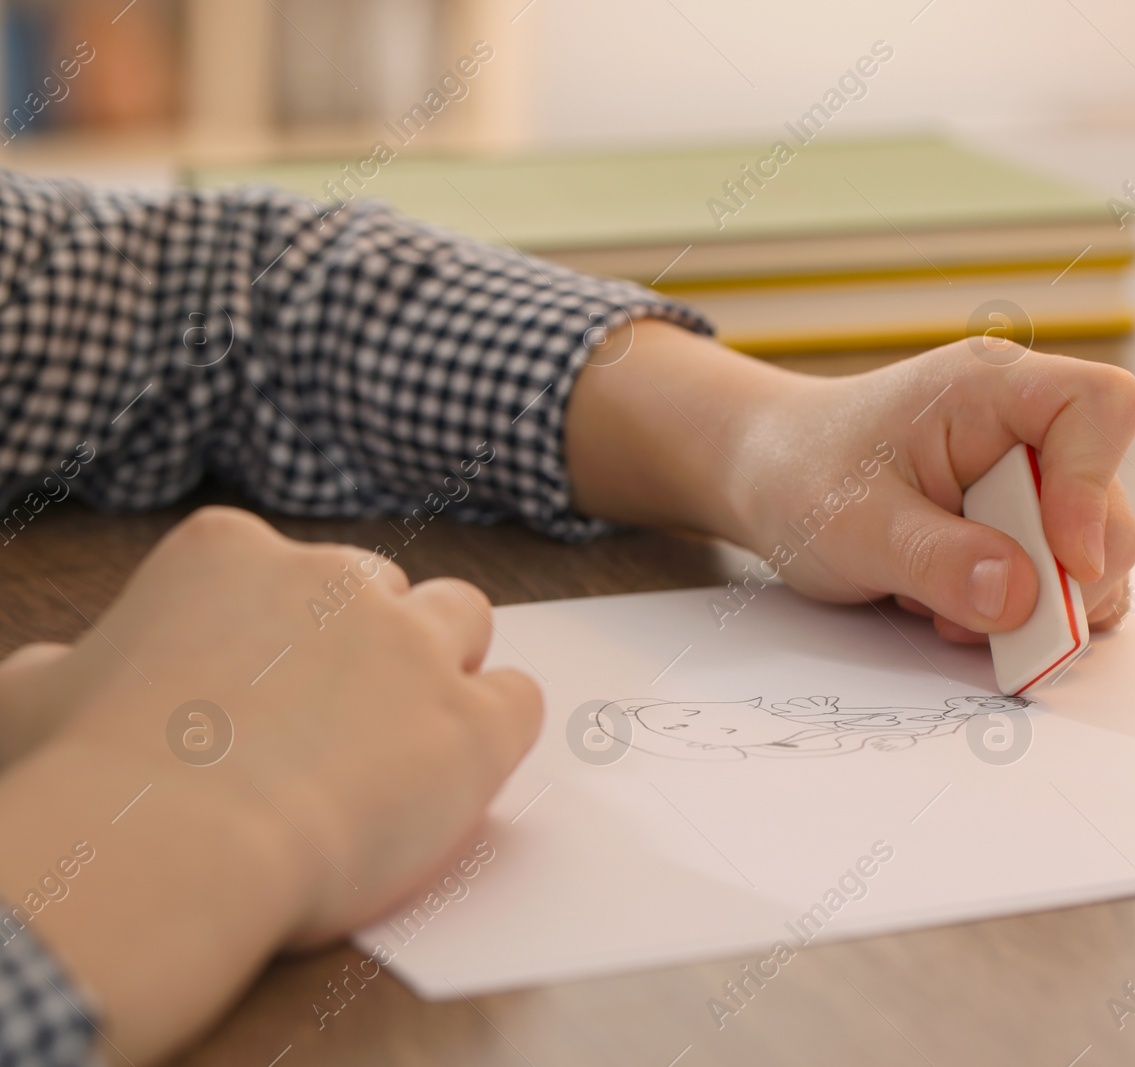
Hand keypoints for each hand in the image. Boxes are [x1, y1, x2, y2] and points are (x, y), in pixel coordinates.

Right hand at [0, 507, 542, 1061]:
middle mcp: (333, 579)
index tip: (266, 689)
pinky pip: (521, 698)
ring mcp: (415, 645)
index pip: (287, 569)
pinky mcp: (475, 721)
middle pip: (380, 590)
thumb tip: (55, 670)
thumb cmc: (92, 780)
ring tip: (410, 733)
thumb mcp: (35, 698)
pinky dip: (499, 726)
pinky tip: (462, 766)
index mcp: (230, 552)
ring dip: (443, 665)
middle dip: (368, 643)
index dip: (284, 633)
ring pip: (462, 620)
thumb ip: (65, 669)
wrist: (169, 849)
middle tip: (339, 719)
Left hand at [730, 339, 1134, 641]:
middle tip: (985, 617)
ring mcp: (1030, 478)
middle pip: (1110, 502)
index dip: (1095, 487)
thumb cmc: (803, 473)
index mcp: (990, 388)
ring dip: (1034, 605)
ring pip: (1093, 555)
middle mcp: (1026, 426)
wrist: (771, 475)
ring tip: (946, 610)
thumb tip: (1020, 597)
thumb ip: (935, 559)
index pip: (1101, 407)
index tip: (1061, 562)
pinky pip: (1061, 582)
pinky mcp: (1024, 526)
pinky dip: (1021, 614)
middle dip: (1060, 578)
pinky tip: (956, 611)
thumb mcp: (853, 524)